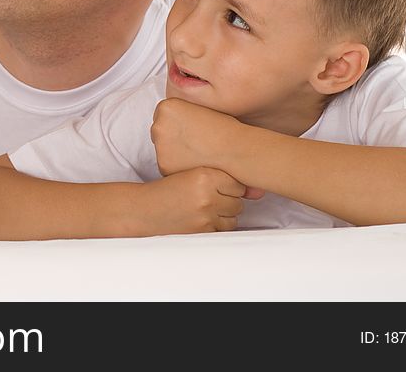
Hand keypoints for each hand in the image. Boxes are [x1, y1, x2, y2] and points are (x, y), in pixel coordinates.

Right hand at [136, 167, 255, 233]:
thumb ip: (223, 179)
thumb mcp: (192, 175)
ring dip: (223, 216)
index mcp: (204, 174)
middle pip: (237, 202)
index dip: (227, 187)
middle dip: (226, 202)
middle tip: (205, 199)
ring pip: (234, 218)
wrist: (145, 210)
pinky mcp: (203, 232)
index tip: (214, 187)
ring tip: (202, 209)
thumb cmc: (169, 190)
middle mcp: (207, 195)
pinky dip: (215, 226)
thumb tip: (260, 193)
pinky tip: (199, 219)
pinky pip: (223, 230)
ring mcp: (206, 216)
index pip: (237, 184)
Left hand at [151, 97, 240, 174]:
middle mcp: (158, 125)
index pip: (162, 115)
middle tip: (193, 142)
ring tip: (196, 152)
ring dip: (173, 152)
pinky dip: (177, 167)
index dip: (177, 124)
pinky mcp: (164, 166)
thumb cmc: (222, 128)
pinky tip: (194, 162)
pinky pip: (167, 166)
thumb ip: (180, 113)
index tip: (190, 129)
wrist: (234, 150)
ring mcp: (159, 146)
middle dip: (172, 138)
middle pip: (159, 132)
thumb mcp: (198, 108)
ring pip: (162, 150)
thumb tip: (169, 121)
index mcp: (166, 107)